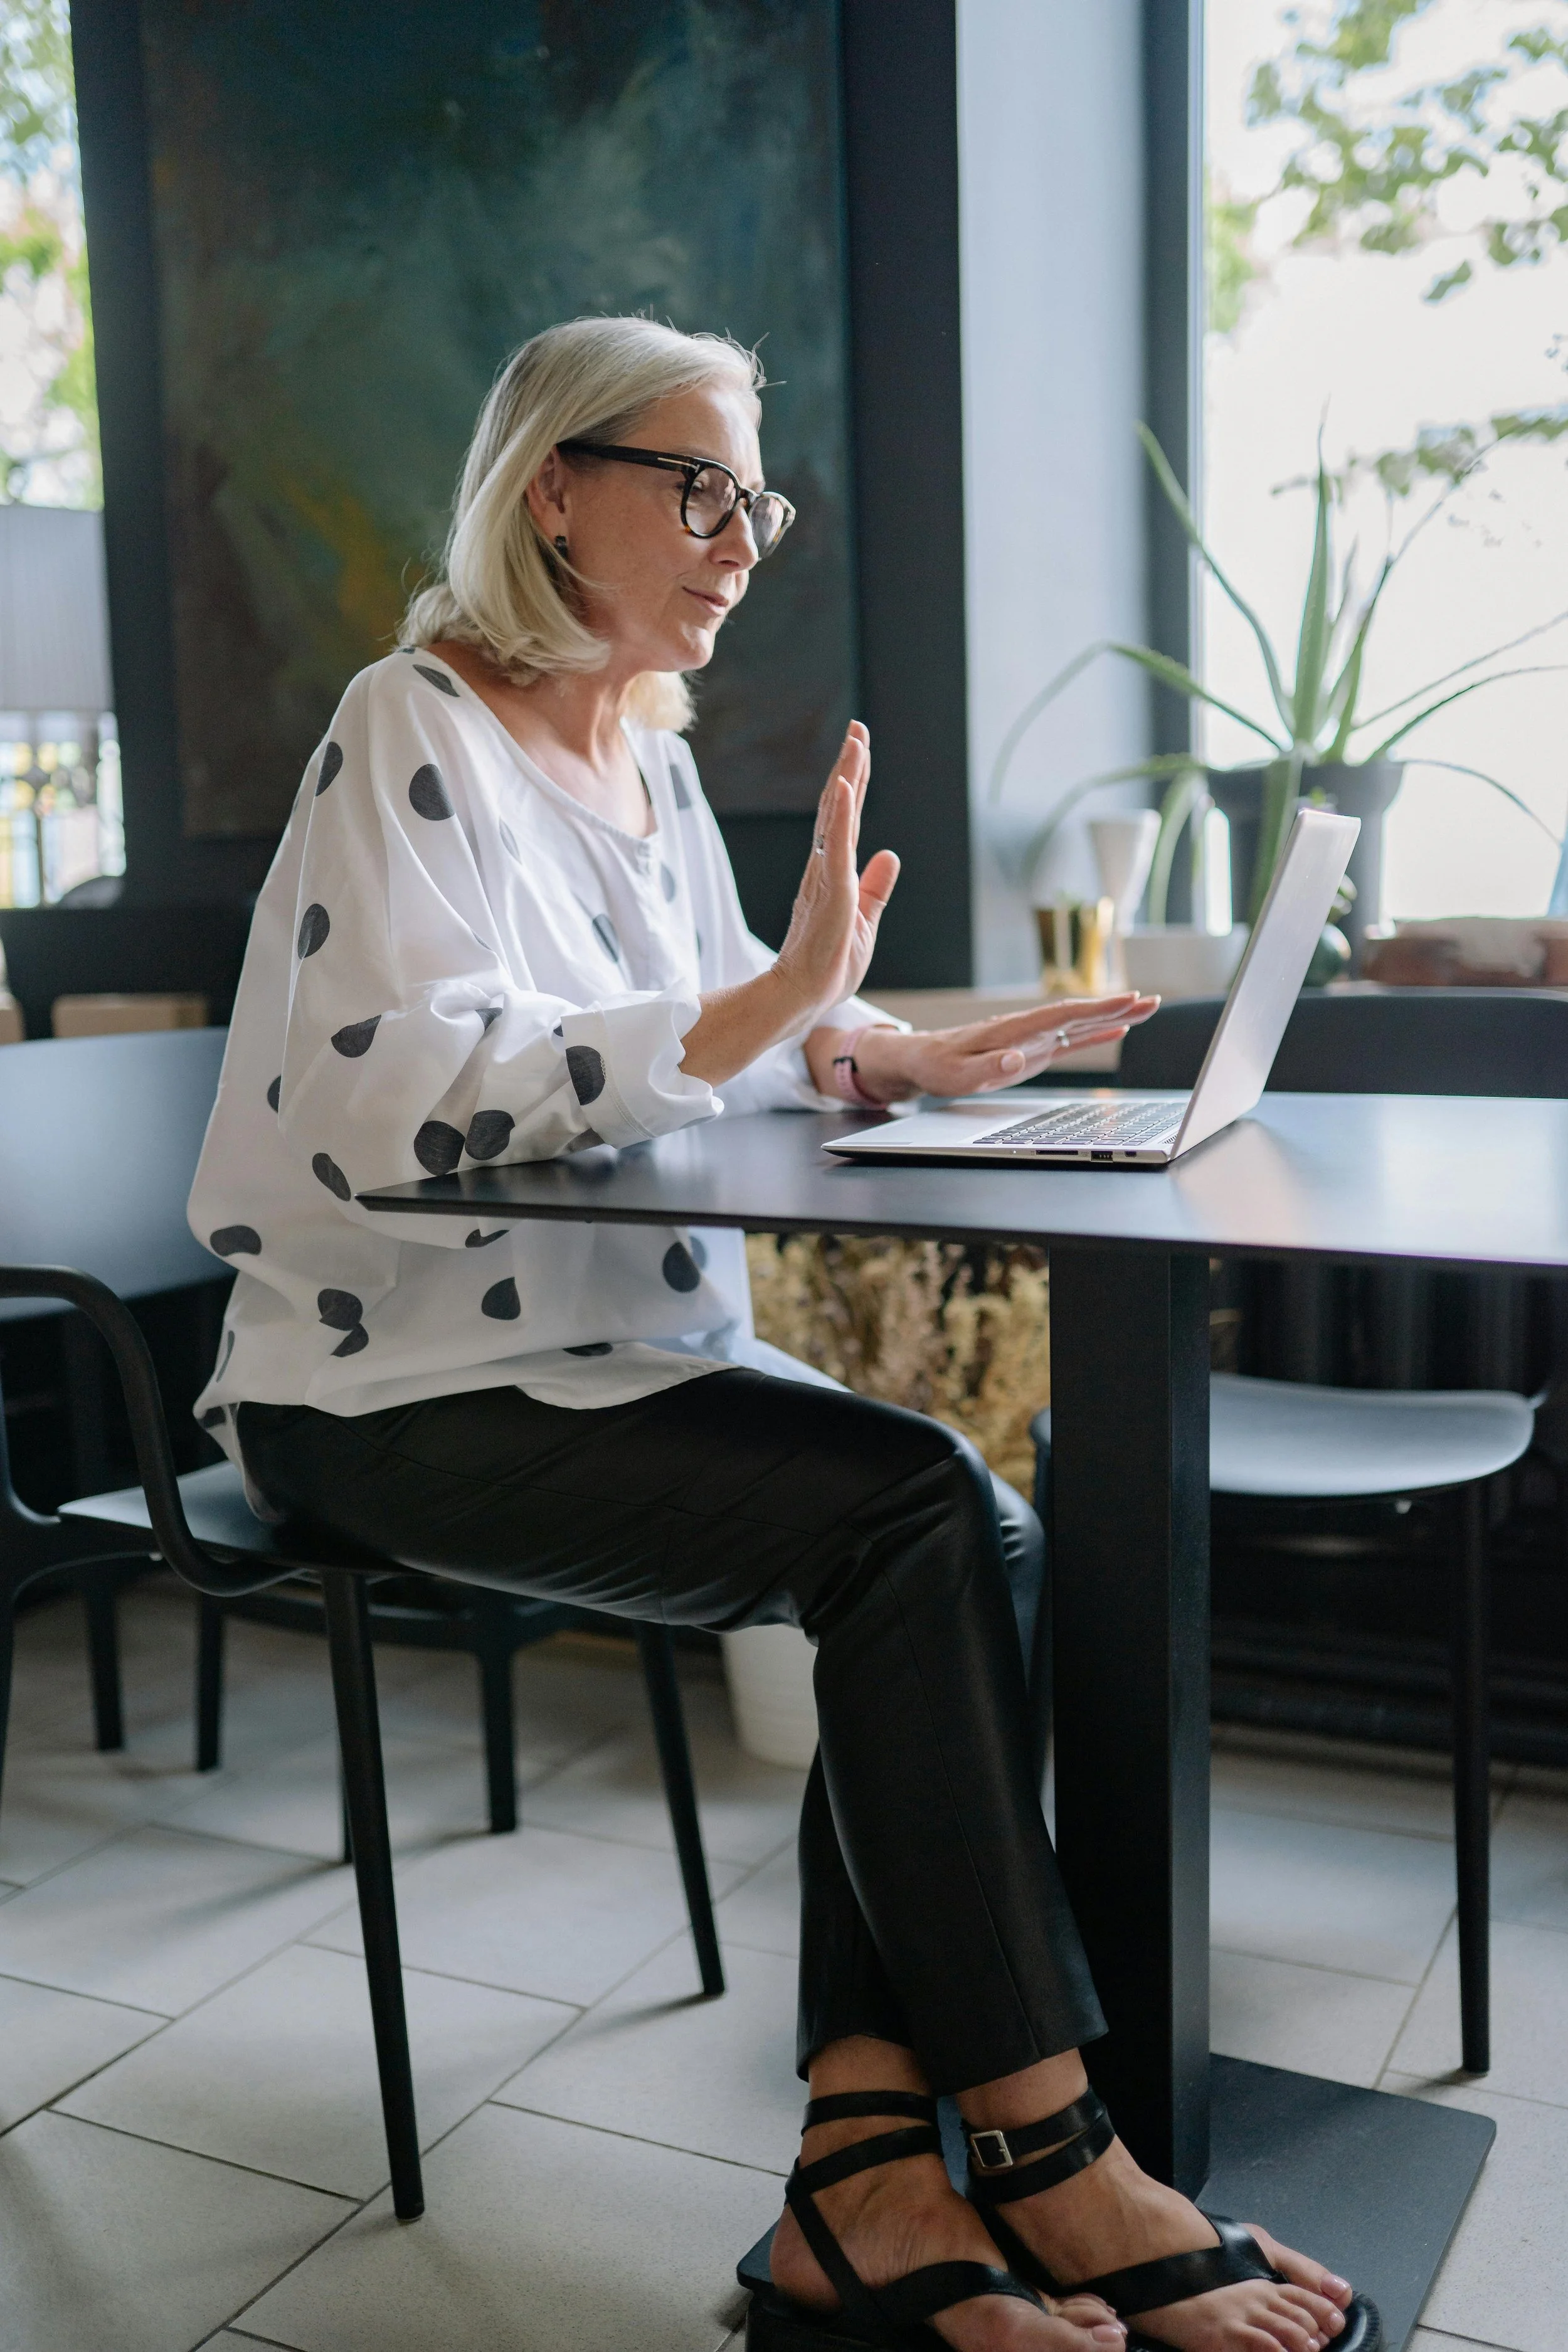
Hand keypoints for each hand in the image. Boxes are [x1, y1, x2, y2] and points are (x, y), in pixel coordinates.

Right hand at [773, 724, 899, 1023]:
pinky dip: (841, 813)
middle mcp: (826, 866)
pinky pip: (837, 844)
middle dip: (850, 765)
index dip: (855, 783)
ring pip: (838, 816)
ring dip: (847, 777)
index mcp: (835, 873)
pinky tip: (845, 786)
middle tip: (857, 729)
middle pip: (840, 806)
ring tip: (855, 742)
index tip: (859, 749)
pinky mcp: (830, 889)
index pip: (847, 819)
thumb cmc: (829, 965)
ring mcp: (827, 875)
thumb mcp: (865, 920)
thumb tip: (889, 856)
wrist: (805, 996)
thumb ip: (876, 887)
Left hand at [840, 994, 1159, 1103]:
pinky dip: (1094, 1035)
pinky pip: (1069, 1040)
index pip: (1061, 1015)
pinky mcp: (1032, 1049)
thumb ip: (986, 1068)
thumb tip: (1017, 1059)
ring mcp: (1032, 1038)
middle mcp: (1027, 1029)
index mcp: (1012, 1030)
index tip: (1126, 1000)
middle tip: (1151, 1001)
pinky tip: (1117, 1031)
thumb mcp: (956, 1076)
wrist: (922, 1060)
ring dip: (1112, 1016)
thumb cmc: (938, 1067)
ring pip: (1079, 1023)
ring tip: (1146, 1008)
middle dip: (1116, 1008)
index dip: (1095, 1009)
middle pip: (1079, 1014)